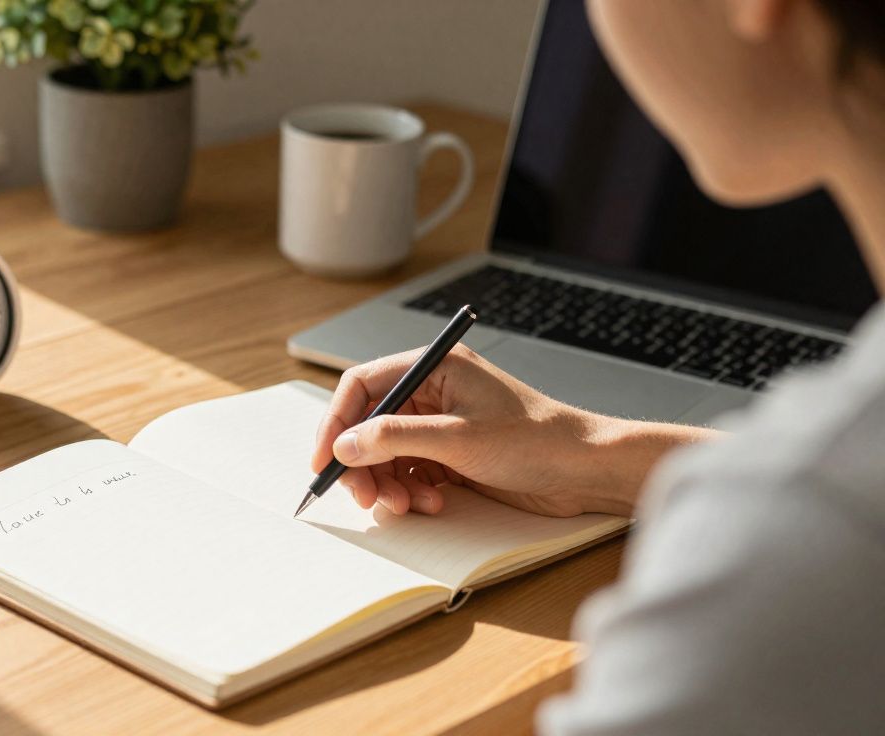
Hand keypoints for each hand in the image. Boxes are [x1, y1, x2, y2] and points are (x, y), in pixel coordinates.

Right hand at [311, 345, 715, 517]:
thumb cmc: (535, 441)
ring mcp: (441, 423)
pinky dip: (411, 490)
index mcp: (434, 368)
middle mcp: (433, 391)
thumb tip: (345, 444)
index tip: (324, 458)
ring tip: (408, 504)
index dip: (336, 421)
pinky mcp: (450, 452)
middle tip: (364, 497)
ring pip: (387, 453)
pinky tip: (432, 501)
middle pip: (370, 423)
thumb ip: (396, 438)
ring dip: (388, 482)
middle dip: (363, 462)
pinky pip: (409, 470)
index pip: (363, 385)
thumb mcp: (459, 439)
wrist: (584, 471)